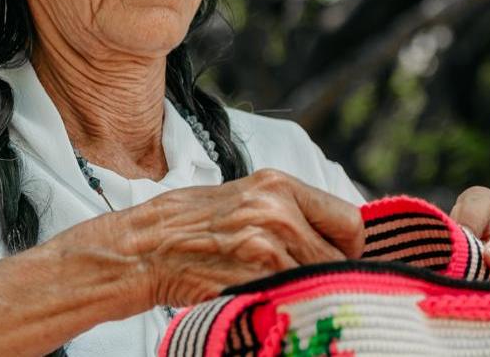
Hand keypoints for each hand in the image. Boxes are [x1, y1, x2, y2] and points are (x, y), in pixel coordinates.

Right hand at [42, 169, 363, 315]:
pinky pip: (289, 298)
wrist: (140, 247)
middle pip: (339, 257)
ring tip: (279, 290)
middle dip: (329, 274)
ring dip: (306, 291)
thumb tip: (333, 235)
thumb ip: (289, 210)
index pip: (350, 220)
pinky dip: (283, 304)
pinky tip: (263, 299)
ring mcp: (264, 247)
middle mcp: (277, 211)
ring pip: (318, 281)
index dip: (348, 247)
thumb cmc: (189, 225)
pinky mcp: (249, 279)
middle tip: (310, 283)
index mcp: (279, 185)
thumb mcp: (245, 198)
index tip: (338, 259)